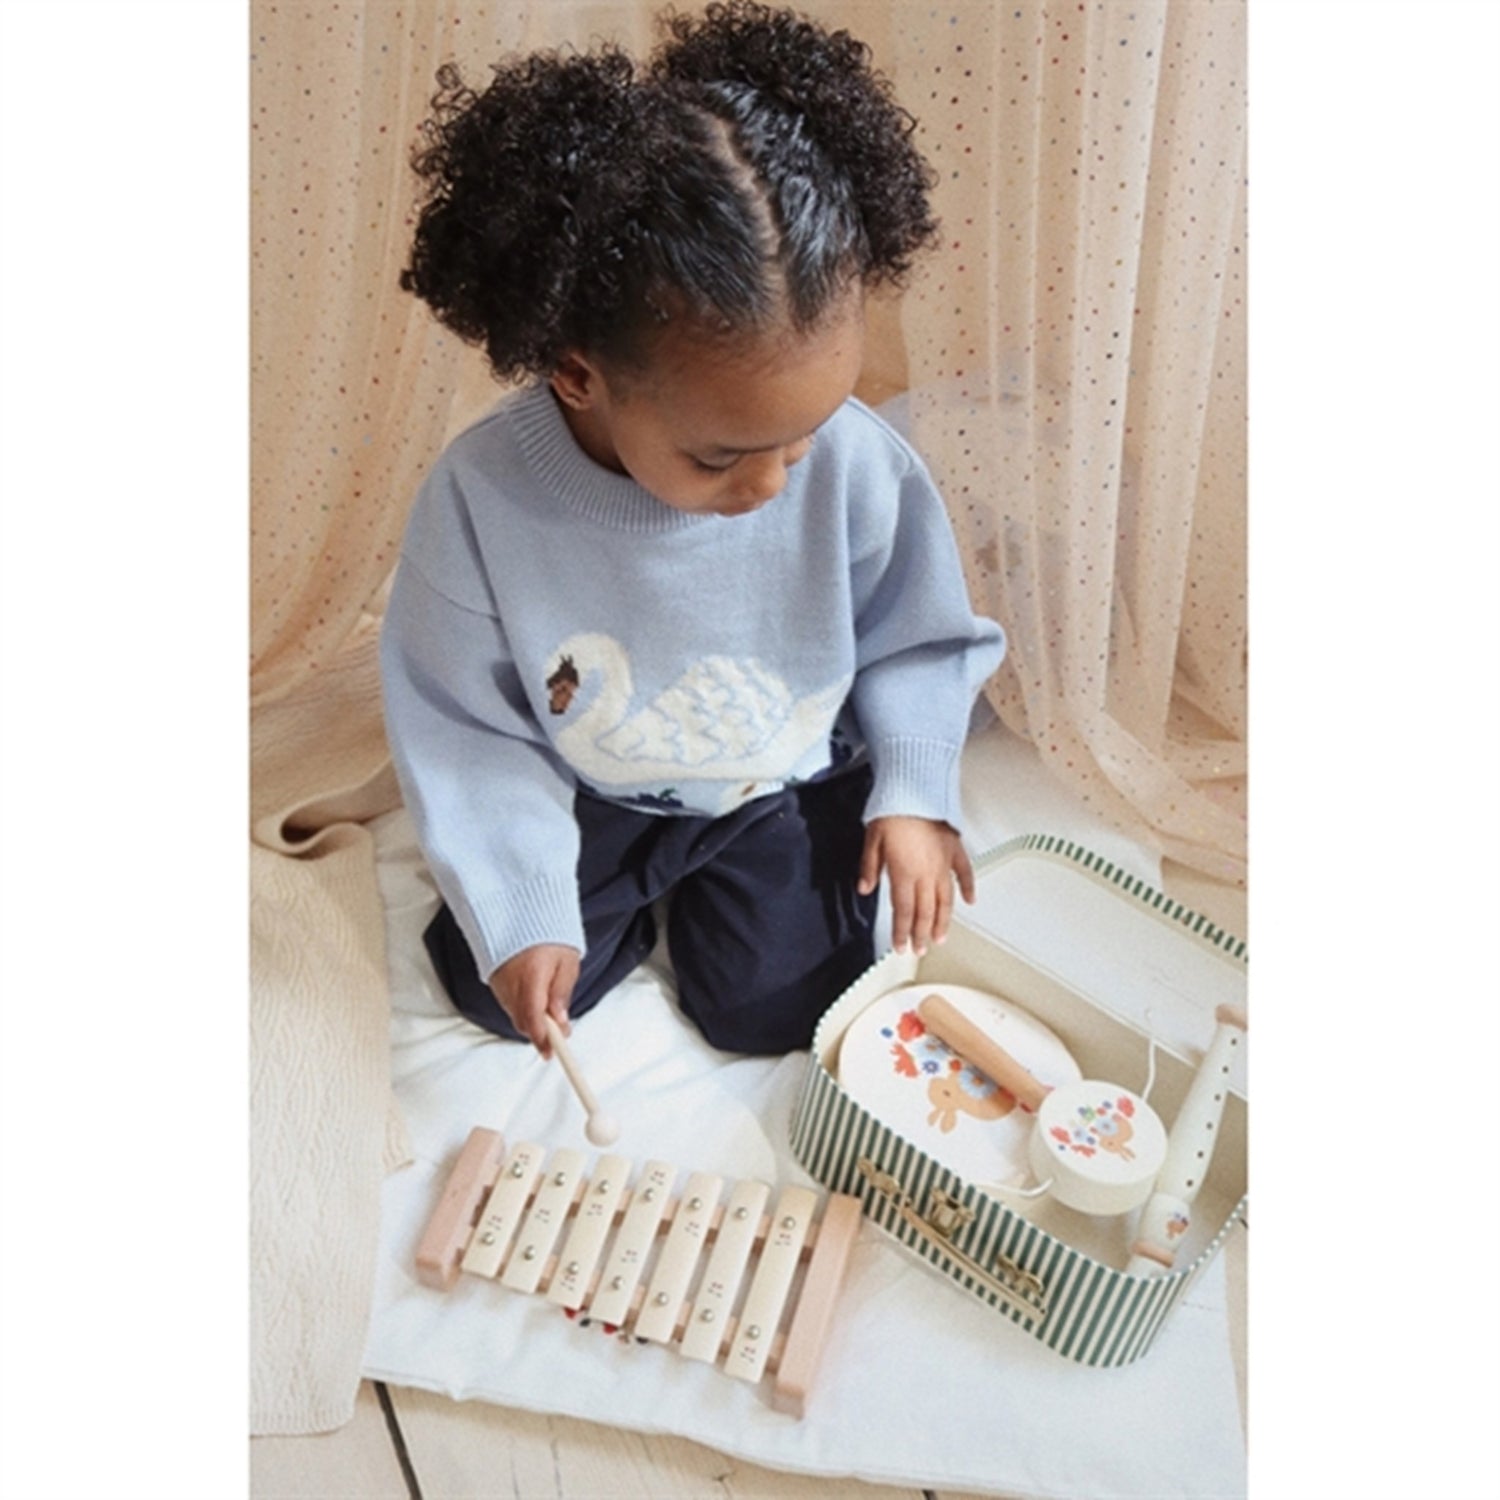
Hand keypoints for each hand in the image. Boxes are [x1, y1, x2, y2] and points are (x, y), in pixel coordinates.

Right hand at [488, 944, 579, 1054]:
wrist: (517, 913)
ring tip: (550, 1008)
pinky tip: (534, 997)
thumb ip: (562, 991)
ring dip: (532, 1018)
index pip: (534, 1019)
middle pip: (523, 1022)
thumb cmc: (547, 934)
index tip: (552, 1051)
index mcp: (531, 977)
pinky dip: (522, 1006)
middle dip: (541, 1032)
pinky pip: (508, 1002)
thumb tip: (561, 1020)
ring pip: (515, 1014)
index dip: (543, 1039)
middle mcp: (510, 983)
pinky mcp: (493, 980)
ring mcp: (498, 983)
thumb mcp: (567, 960)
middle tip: (558, 1033)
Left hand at [858, 816, 975, 955]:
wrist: (915, 788)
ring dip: (943, 921)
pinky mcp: (954, 850)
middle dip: (922, 934)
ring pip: (945, 900)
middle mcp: (926, 873)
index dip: (902, 932)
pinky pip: (965, 873)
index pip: (904, 912)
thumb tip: (864, 888)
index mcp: (904, 874)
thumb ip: (869, 867)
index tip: (901, 947)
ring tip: (941, 937)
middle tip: (921, 950)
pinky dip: (968, 888)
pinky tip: (969, 901)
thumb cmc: (893, 811)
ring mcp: (943, 863)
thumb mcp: (872, 840)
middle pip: (926, 912)